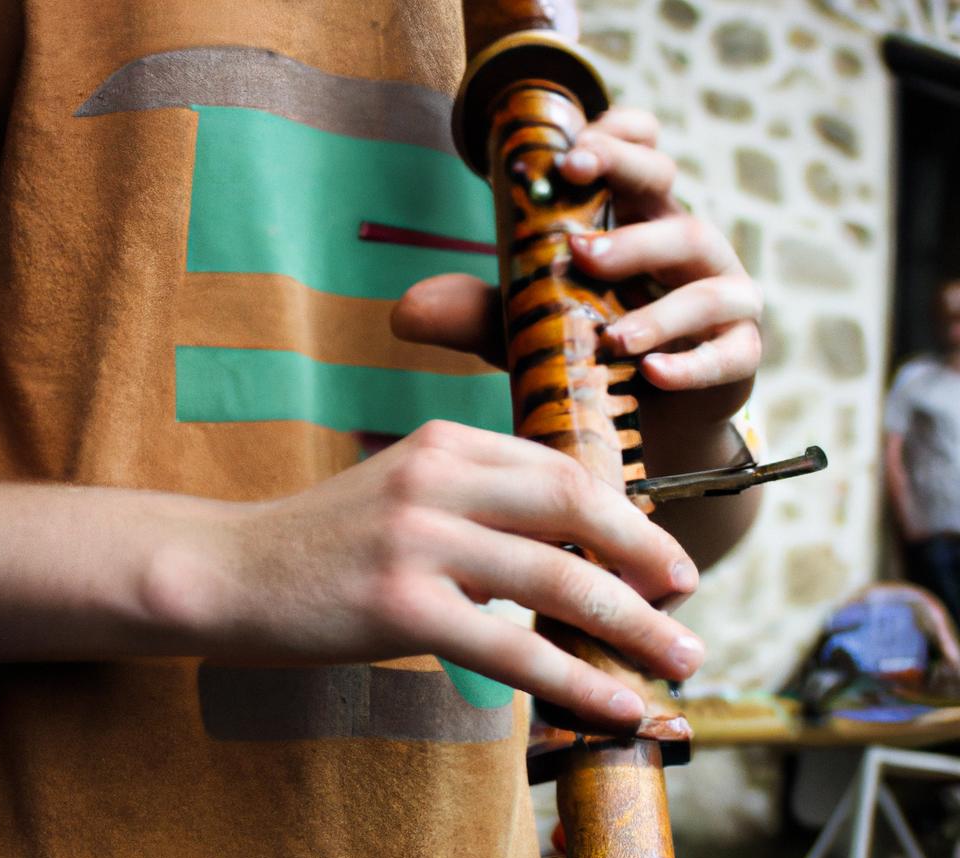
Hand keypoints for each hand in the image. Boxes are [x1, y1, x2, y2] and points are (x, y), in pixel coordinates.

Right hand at [179, 421, 703, 730]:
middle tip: (689, 596)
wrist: (227, 570)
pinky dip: (577, 679)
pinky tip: (618, 706)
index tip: (656, 554)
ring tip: (681, 661)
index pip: (560, 469)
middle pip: (576, 510)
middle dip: (646, 556)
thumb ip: (477, 506)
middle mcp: (438, 477)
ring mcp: (419, 539)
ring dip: (633, 625)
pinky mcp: (401, 606)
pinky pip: (513, 647)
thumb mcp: (403, 495)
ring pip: (557, 581)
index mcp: (446, 441)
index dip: (623, 514)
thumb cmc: (322, 541)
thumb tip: (561, 556)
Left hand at [391, 107, 761, 434]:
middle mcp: (686, 251)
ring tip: (612, 337)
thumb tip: (402, 311)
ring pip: (706, 282)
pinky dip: (691, 364)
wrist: (642, 431)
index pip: (642, 154)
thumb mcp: (529, 331)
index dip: (617, 141)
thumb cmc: (589, 360)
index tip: (570, 156)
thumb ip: (476, 313)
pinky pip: (728, 352)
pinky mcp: (740, 356)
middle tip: (579, 245)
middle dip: (631, 216)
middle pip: (674, 205)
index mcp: (638, 223)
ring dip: (657, 307)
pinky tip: (653, 375)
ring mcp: (723, 301)